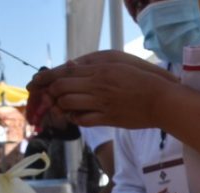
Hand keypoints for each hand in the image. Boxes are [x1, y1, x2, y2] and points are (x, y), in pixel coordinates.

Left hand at [27, 51, 177, 129]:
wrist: (161, 101)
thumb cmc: (142, 82)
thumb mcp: (119, 67)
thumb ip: (95, 67)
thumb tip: (72, 66)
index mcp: (100, 70)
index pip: (65, 72)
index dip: (48, 78)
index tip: (38, 83)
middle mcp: (98, 85)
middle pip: (61, 87)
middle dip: (50, 93)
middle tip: (48, 98)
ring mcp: (102, 102)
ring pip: (68, 103)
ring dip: (61, 106)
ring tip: (62, 107)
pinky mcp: (108, 118)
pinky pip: (82, 119)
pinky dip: (75, 118)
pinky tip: (76, 116)